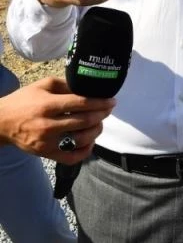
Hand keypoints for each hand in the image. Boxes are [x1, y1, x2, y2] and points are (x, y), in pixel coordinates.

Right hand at [0, 76, 114, 163]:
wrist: (1, 122)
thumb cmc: (24, 101)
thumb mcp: (43, 85)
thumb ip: (66, 84)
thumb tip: (89, 87)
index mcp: (48, 105)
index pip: (81, 104)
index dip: (100, 102)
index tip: (112, 101)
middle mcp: (48, 124)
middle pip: (85, 121)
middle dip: (102, 114)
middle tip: (108, 109)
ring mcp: (47, 142)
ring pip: (81, 139)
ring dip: (96, 131)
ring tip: (99, 123)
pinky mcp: (46, 153)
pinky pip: (71, 157)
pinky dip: (85, 151)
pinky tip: (90, 142)